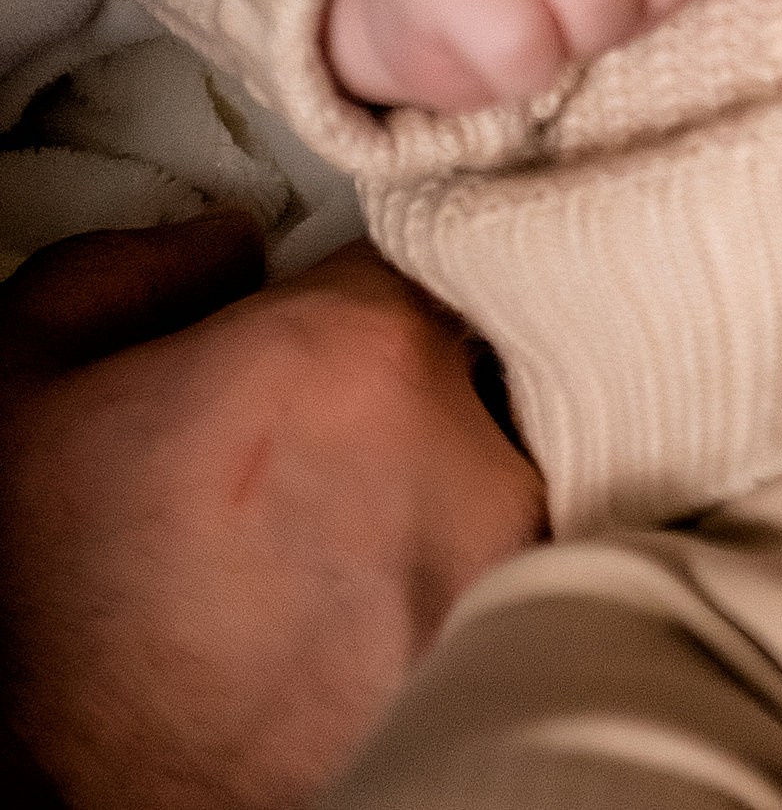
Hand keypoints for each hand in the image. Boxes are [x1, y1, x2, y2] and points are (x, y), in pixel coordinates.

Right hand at [0, 219, 542, 808]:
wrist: (55, 806)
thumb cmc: (39, 606)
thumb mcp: (29, 379)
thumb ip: (138, 270)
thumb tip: (231, 247)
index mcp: (360, 357)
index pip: (421, 267)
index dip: (361, 304)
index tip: (324, 344)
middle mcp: (462, 463)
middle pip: (482, 377)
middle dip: (417, 402)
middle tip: (325, 460)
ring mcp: (497, 585)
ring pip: (507, 486)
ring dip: (443, 500)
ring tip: (339, 552)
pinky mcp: (502, 680)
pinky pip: (514, 585)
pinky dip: (452, 590)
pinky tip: (362, 619)